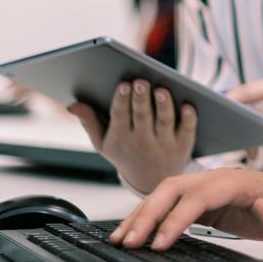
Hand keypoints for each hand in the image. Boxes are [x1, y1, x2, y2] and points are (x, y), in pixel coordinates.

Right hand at [69, 79, 196, 193]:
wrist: (151, 180)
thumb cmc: (125, 153)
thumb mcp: (103, 143)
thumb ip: (89, 122)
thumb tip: (73, 104)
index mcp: (121, 137)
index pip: (120, 116)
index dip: (122, 100)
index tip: (123, 84)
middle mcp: (142, 141)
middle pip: (142, 116)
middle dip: (141, 99)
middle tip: (141, 81)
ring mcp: (164, 143)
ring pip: (164, 121)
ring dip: (164, 106)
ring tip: (162, 89)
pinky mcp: (183, 145)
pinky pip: (187, 130)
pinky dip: (189, 119)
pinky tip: (189, 105)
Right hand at [110, 167, 262, 250]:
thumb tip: (261, 207)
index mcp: (240, 180)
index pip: (199, 196)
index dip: (176, 218)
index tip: (159, 242)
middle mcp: (222, 179)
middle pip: (175, 189)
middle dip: (148, 214)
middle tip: (127, 243)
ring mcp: (213, 188)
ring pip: (169, 194)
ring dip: (144, 213)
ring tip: (121, 238)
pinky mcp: (211, 202)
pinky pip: (175, 205)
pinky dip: (154, 216)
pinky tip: (140, 232)